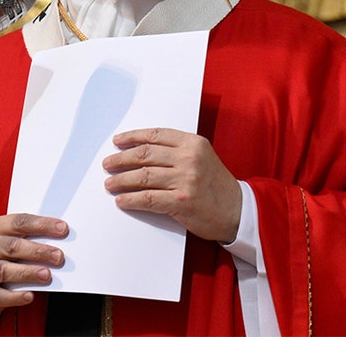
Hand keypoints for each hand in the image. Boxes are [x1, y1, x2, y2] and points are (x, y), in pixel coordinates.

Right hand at [0, 213, 67, 314]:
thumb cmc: (2, 255)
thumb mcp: (10, 239)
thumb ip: (29, 238)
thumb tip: (59, 241)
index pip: (19, 222)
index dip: (42, 225)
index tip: (63, 229)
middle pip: (12, 246)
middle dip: (37, 251)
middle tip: (58, 256)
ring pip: (4, 270)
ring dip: (27, 272)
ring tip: (46, 275)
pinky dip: (14, 297)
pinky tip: (29, 296)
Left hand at [102, 127, 241, 242]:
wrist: (237, 210)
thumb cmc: (216, 185)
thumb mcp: (202, 158)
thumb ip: (177, 152)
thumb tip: (140, 153)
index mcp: (193, 143)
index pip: (156, 135)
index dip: (133, 137)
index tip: (118, 141)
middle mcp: (189, 158)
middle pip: (145, 155)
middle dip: (122, 159)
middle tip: (108, 164)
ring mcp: (186, 180)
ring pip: (143, 176)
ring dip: (121, 180)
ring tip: (110, 183)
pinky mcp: (181, 202)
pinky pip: (148, 198)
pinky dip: (131, 199)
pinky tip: (122, 200)